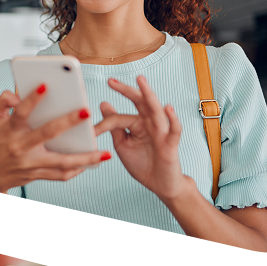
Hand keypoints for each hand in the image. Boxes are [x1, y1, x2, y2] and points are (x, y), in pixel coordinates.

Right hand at [0, 88, 109, 191]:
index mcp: (10, 130)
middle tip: (87, 111)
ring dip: (85, 159)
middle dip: (68, 122)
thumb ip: (4, 102)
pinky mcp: (37, 175)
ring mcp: (30, 164)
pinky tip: (92, 163)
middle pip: (47, 134)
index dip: (32, 99)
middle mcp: (21, 147)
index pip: (21, 112)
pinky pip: (60, 175)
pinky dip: (77, 170)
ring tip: (104, 153)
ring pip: (61, 162)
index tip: (46, 85)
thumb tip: (19, 93)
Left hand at [94, 74, 189, 200]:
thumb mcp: (123, 145)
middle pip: (140, 102)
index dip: (105, 123)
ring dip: (148, 95)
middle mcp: (150, 124)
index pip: (119, 117)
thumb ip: (114, 126)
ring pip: (156, 110)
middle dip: (127, 91)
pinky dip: (173, 119)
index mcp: (137, 124)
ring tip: (140, 80)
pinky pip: (174, 130)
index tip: (92, 131)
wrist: (159, 184)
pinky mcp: (171, 144)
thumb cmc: (143, 164)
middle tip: (111, 81)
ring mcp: (161, 132)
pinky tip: (167, 108)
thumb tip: (103, 103)